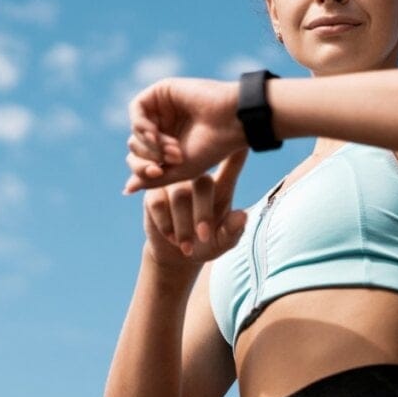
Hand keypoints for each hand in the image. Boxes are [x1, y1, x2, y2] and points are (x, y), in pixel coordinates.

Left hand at [123, 78, 245, 193]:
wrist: (232, 122)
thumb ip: (153, 180)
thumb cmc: (212, 148)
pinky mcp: (161, 91)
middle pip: (135, 145)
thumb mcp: (180, 172)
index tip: (158, 173)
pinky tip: (155, 133)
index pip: (140, 160)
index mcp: (168, 146)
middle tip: (174, 158)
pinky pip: (137, 109)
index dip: (142, 169)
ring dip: (150, 143)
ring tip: (173, 148)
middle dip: (149, 156)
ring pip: (135, 130)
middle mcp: (163, 126)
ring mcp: (162, 109)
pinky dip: (141, 125)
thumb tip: (127, 189)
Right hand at [142, 149, 249, 267]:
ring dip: (183, 225)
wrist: (176, 255)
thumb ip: (233, 231)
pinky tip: (171, 237)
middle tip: (204, 237)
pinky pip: (158, 202)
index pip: (233, 162)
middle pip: (203, 183)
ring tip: (187, 247)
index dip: (239, 150)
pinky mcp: (153, 191)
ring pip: (179, 195)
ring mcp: (175, 182)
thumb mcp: (223, 242)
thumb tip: (242, 216)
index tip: (244, 141)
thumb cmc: (207, 243)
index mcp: (222, 184)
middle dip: (203, 215)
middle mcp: (197, 177)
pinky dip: (165, 224)